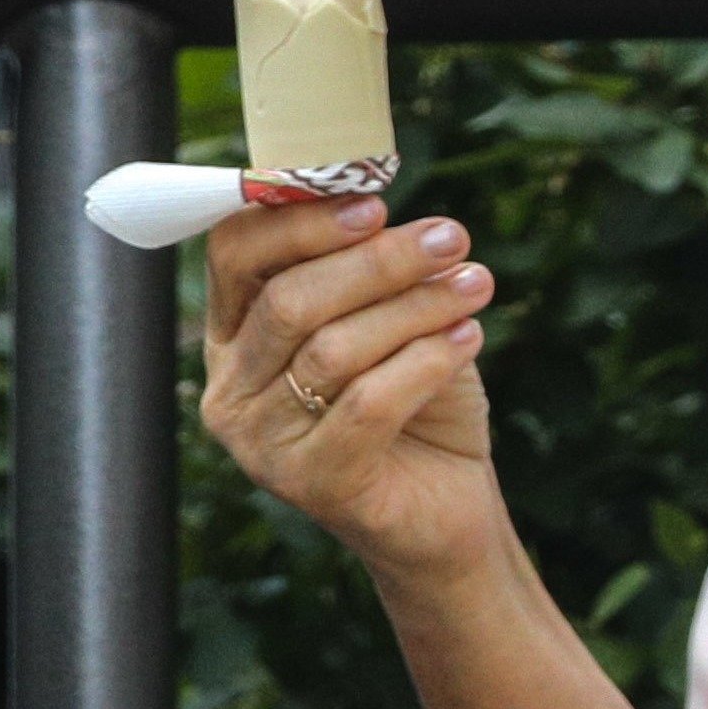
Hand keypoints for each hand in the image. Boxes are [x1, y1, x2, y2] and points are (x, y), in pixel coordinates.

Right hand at [197, 193, 500, 574]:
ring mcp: (263, 445)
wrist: (448, 504)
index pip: (234, 254)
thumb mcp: (389, 316)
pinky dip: (427, 361)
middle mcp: (231, 390)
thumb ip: (368, 267)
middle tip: (448, 238)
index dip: (300, 221)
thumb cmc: (413, 399)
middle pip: (289, 300)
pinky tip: (470, 337)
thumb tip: (379, 205)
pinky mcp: (313, 485)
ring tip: (475, 286)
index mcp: (233, 334)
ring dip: (416, 307)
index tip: (375, 204)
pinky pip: (369, 404)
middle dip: (377, 261)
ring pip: (333, 350)